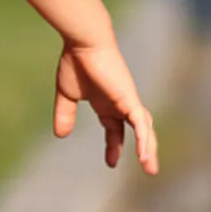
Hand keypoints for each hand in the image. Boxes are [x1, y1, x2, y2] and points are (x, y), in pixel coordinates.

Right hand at [53, 38, 158, 173]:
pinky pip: (141, 123)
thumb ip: (65, 115)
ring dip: (148, 148)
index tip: (110, 162)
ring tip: (150, 167)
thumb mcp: (67, 96)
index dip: (114, 145)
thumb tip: (60, 135)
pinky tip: (144, 155)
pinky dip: (144, 139)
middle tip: (146, 168)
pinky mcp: (130, 99)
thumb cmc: (75, 63)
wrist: (84, 43)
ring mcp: (128, 101)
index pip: (115, 128)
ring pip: (144, 128)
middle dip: (142, 149)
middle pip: (137, 130)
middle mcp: (121, 103)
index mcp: (107, 102)